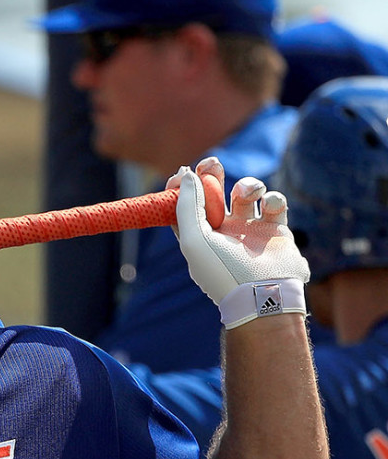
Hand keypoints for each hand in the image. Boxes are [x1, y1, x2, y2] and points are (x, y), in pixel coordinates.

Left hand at [170, 157, 308, 328]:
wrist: (267, 295)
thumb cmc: (224, 271)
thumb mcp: (195, 240)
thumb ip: (187, 206)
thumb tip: (185, 173)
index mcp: (198, 237)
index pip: (185, 206)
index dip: (183, 187)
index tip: (185, 172)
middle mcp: (223, 233)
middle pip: (214, 195)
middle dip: (212, 175)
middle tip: (212, 162)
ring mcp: (250, 230)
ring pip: (245, 193)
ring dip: (247, 184)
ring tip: (247, 192)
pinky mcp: (276, 229)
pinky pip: (274, 202)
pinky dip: (272, 197)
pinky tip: (269, 206)